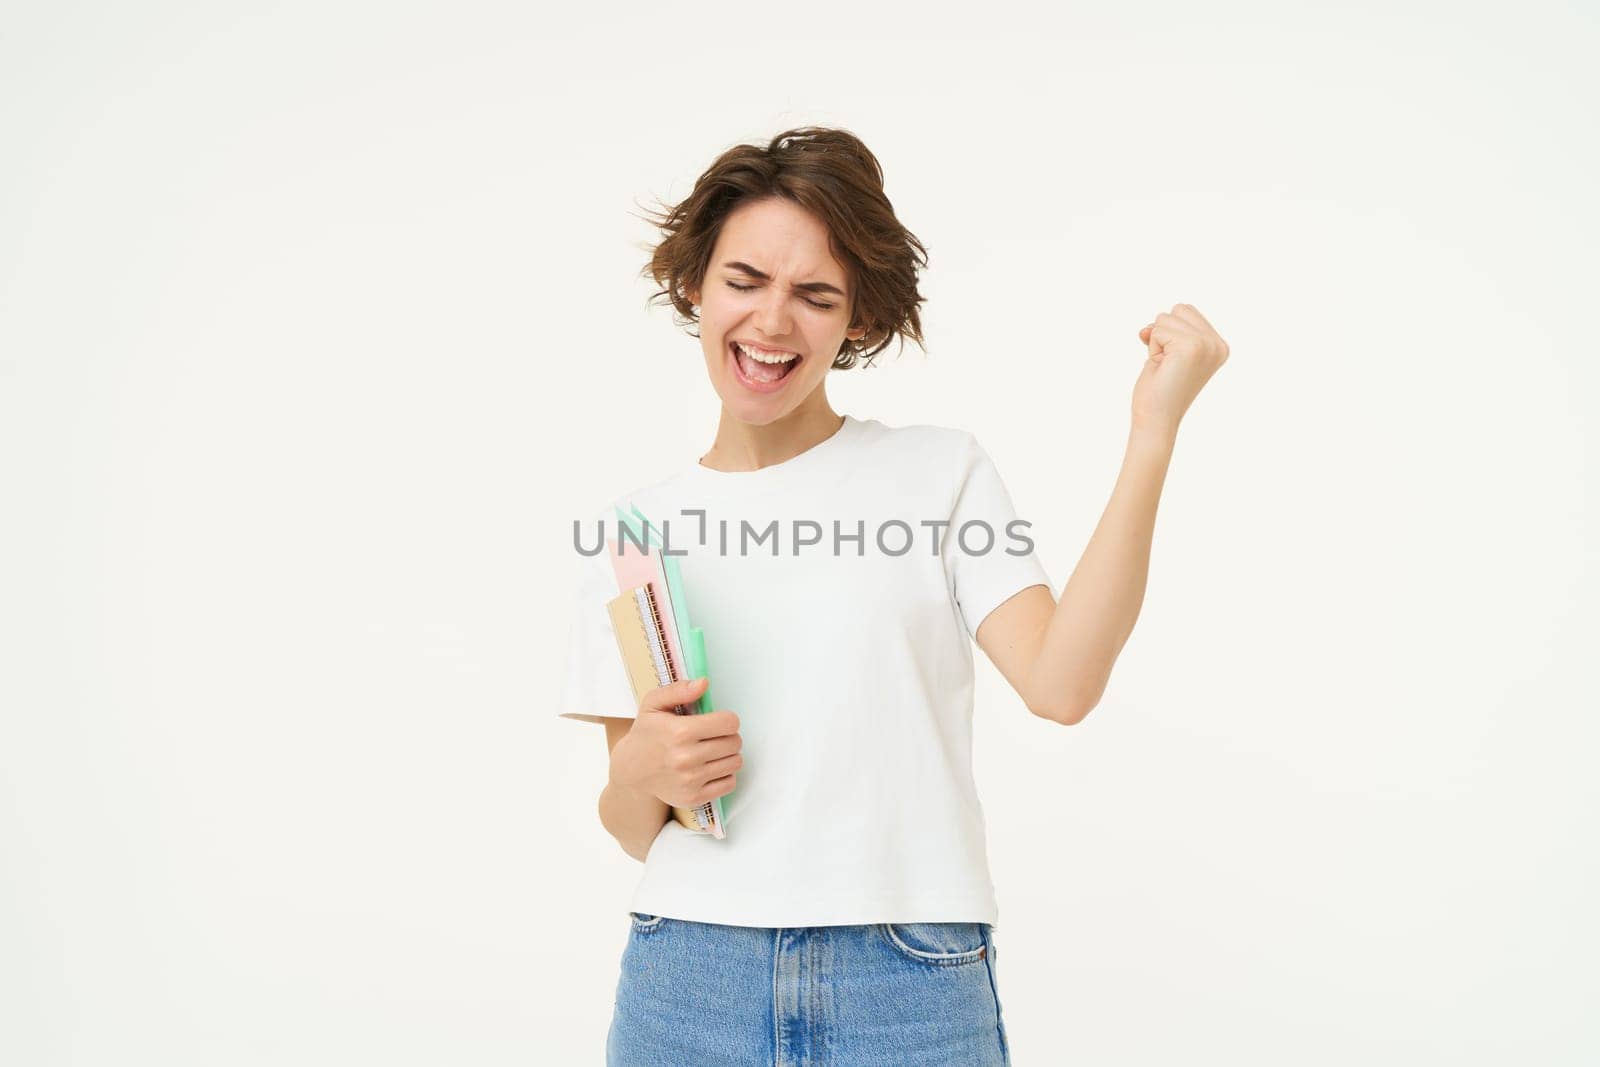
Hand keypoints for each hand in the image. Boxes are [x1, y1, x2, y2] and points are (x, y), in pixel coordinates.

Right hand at [608, 676, 742, 809]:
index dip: (727, 719)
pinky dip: (725, 774)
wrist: (631, 772)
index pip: (729, 723)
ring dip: (728, 755)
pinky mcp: (694, 797)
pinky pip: (729, 783)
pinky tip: (710, 768)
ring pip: (735, 763)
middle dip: (728, 736)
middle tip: (714, 736)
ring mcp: (690, 781)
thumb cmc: (646, 735)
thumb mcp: (653, 704)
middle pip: (735, 743)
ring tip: (712, 751)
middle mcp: (686, 758)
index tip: (717, 721)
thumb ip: (678, 690)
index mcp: (680, 732)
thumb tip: (703, 683)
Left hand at [1133, 303, 1229, 437]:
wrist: (1156, 419)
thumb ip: (1168, 332)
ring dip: (1157, 342)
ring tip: (1165, 367)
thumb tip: (1147, 327)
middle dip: (1163, 334)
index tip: (1172, 360)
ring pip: (1166, 317)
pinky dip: (1153, 348)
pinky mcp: (1191, 347)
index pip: (1186, 311)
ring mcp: (1207, 345)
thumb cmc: (1159, 391)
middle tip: (1167, 364)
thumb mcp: (1168, 353)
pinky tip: (1161, 367)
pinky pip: (1157, 329)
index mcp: (1219, 346)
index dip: (1169, 332)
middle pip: (1179, 309)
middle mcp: (1218, 345)